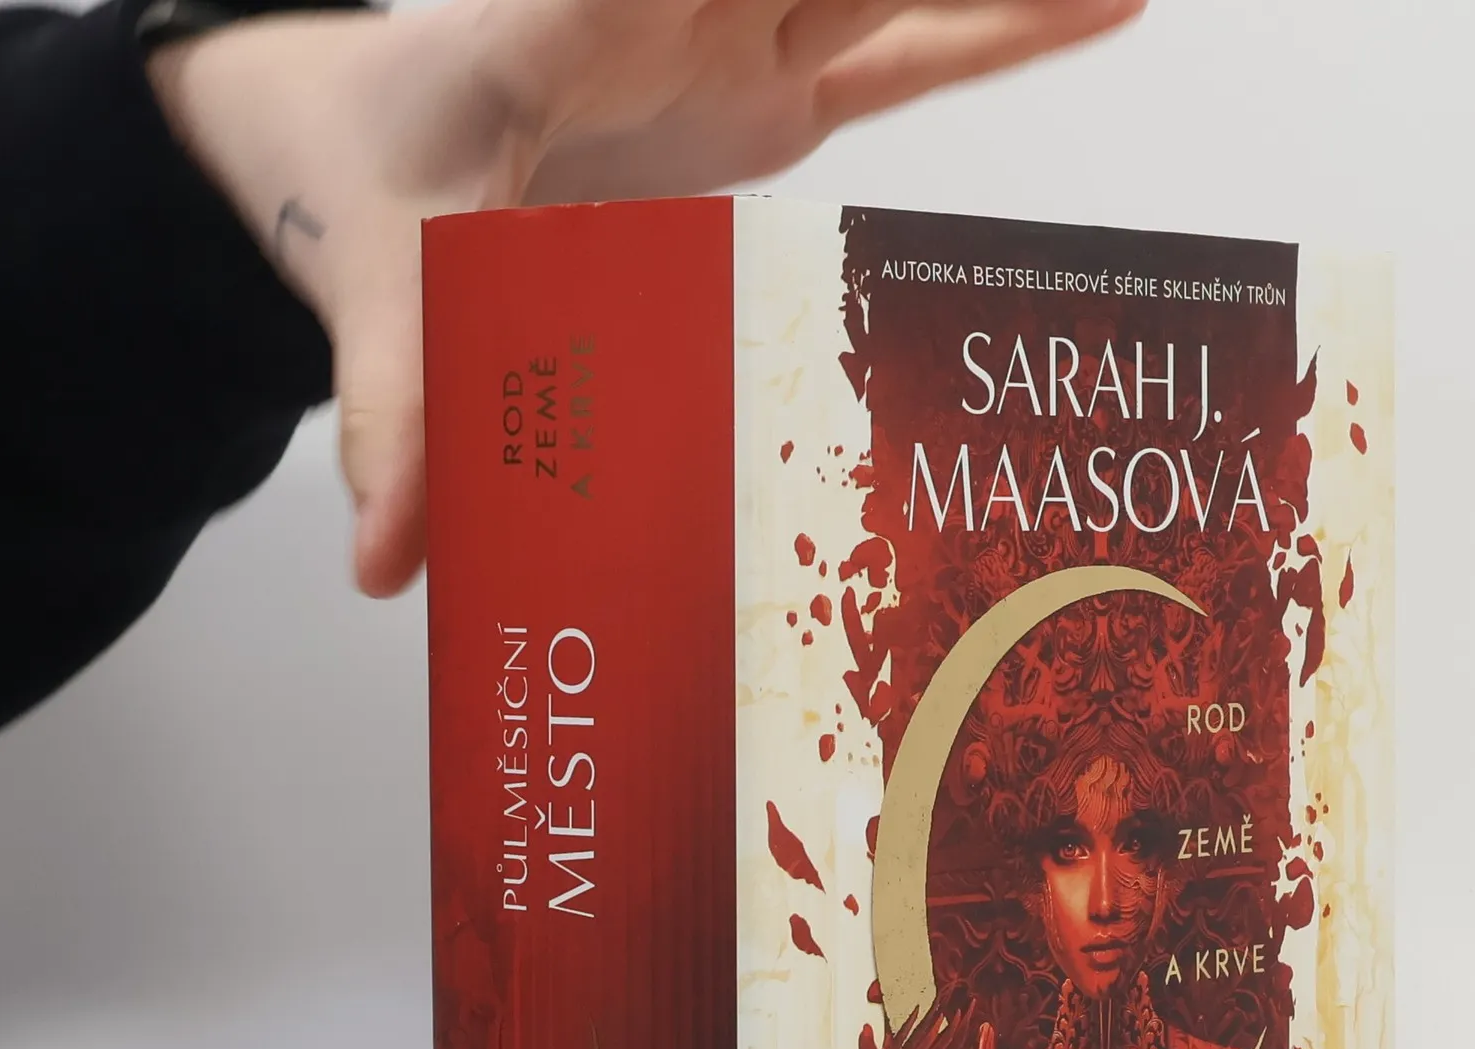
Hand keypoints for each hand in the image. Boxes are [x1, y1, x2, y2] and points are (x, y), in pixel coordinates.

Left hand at [145, 0, 1146, 597]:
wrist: (360, 129)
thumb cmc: (371, 179)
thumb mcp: (380, 281)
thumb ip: (398, 410)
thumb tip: (385, 565)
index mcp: (576, 27)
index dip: (745, 8)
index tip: (935, 6)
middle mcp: (681, 20)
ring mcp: (742, 47)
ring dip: (996, 0)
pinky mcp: (777, 96)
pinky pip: (908, 53)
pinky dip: (1000, 34)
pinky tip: (1114, 9)